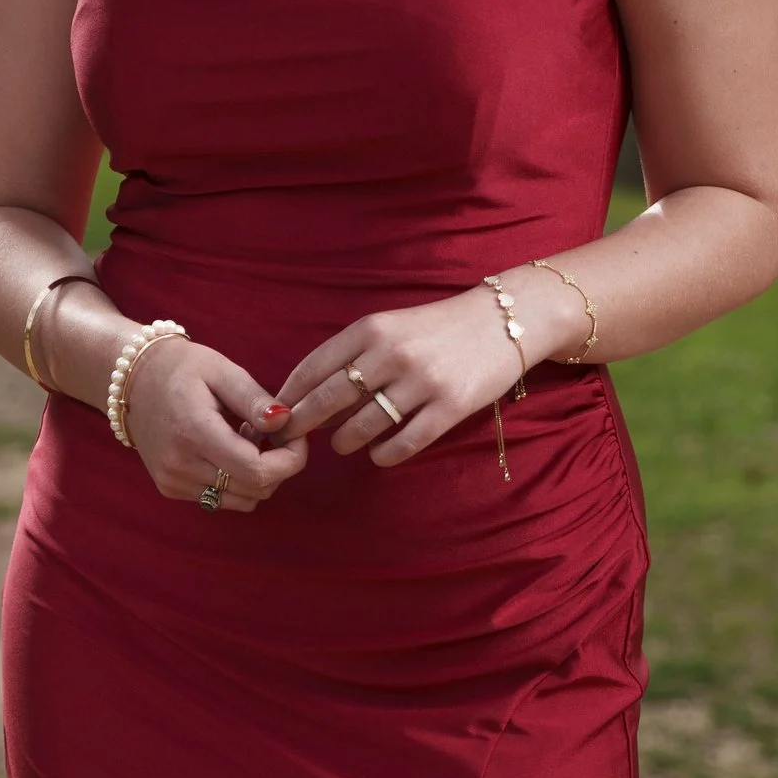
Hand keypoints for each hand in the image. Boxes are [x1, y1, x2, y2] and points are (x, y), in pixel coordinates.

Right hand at [123, 336, 307, 508]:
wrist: (131, 379)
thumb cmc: (180, 367)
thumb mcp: (221, 370)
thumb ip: (255, 400)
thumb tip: (285, 422)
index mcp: (195, 433)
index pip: (258, 472)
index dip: (290, 460)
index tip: (296, 436)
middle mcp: (181, 466)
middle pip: (254, 490)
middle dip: (278, 466)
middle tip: (272, 432)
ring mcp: (173, 481)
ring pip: (241, 500)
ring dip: (257, 475)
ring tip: (246, 439)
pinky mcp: (170, 488)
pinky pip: (220, 498)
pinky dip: (235, 480)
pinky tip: (226, 450)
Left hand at [274, 285, 541, 467]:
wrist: (503, 321)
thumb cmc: (435, 329)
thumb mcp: (389, 326)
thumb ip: (351, 355)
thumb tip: (305, 397)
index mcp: (371, 328)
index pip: (313, 368)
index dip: (288, 398)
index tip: (274, 417)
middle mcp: (392, 353)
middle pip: (328, 401)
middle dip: (303, 426)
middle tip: (291, 442)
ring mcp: (422, 381)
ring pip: (363, 427)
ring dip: (345, 442)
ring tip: (344, 444)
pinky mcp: (449, 407)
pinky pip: (402, 444)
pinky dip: (383, 455)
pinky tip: (378, 454)